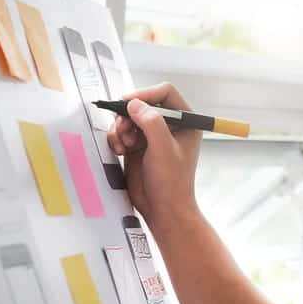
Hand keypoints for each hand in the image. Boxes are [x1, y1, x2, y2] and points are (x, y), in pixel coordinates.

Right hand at [107, 83, 201, 228]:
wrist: (163, 210)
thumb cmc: (172, 183)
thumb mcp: (164, 150)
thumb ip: (151, 123)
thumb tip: (135, 104)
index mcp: (185, 122)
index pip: (165, 93)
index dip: (146, 93)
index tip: (128, 102)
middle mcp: (169, 126)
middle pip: (143, 103)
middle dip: (129, 115)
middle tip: (123, 129)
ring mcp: (152, 136)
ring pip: (129, 117)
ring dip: (121, 127)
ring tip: (123, 145)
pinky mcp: (138, 146)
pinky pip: (122, 131)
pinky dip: (117, 138)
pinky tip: (119, 150)